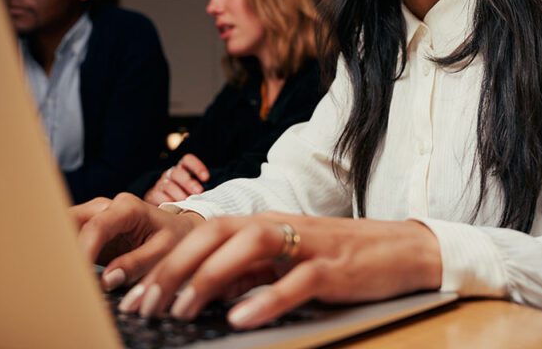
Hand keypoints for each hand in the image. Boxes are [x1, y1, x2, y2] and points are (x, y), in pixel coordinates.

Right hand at [71, 192, 204, 290]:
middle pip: (72, 221)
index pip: (97, 227)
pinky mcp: (89, 230)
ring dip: (60, 250)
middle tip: (58, 276)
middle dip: (62, 247)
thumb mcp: (165, 252)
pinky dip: (64, 254)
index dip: (83, 251)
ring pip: (65, 227)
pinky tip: (62, 273)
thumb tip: (107, 280)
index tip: (78, 277)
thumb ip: (137, 264)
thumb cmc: (174, 239)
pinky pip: (70, 238)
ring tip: (57, 276)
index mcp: (127, 207)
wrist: (179, 230)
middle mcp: (106, 206)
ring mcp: (95, 216)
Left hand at [118, 214, 443, 329]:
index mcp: (267, 223)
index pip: (205, 233)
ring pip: (249, 246)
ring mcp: (309, 244)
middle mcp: (282, 226)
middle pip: (216, 233)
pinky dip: (266, 298)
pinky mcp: (336, 268)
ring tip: (181, 310)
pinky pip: (296, 281)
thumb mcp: (288, 263)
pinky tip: (240, 318)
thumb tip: (209, 293)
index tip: (136, 292)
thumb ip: (251, 272)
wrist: (405, 249)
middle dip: (174, 267)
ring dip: (209, 277)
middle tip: (145, 304)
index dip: (167, 260)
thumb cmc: (343, 258)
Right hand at [143, 153, 209, 204]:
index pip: (187, 160)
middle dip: (189, 182)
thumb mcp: (194, 192)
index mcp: (182, 169)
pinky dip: (166, 201)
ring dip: (179, 194)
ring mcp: (160, 184)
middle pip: (177, 172)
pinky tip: (173, 208)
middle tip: (198, 191)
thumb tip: (210, 196)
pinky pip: (157, 196)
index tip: (206, 178)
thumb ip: (199, 191)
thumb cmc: (185, 199)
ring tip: (187, 202)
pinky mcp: (151, 195)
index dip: (197, 166)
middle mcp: (170, 174)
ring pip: (168, 185)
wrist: (161, 211)